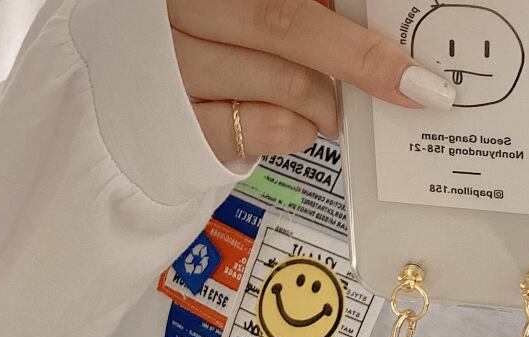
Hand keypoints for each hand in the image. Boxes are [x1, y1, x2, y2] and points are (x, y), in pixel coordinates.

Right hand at [168, 0, 455, 160]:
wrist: (124, 82)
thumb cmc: (198, 39)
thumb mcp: (234, 13)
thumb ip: (289, 14)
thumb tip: (368, 22)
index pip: (286, 4)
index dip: (351, 29)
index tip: (404, 57)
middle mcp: (180, 10)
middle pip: (288, 26)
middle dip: (360, 60)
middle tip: (402, 85)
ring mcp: (173, 69)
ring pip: (279, 83)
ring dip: (323, 104)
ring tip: (331, 112)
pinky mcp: (174, 126)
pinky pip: (257, 130)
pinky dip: (295, 132)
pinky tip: (300, 128)